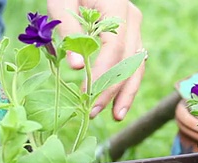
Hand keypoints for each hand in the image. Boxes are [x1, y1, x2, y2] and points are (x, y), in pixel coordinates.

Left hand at [48, 0, 144, 120]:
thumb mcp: (61, 5)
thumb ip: (69, 33)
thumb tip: (77, 68)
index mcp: (117, 8)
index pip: (115, 48)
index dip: (102, 75)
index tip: (85, 95)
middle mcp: (131, 18)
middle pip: (129, 60)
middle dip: (113, 90)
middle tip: (95, 113)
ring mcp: (134, 27)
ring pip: (136, 64)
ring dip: (126, 92)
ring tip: (114, 116)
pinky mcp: (129, 35)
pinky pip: (132, 62)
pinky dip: (125, 82)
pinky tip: (116, 102)